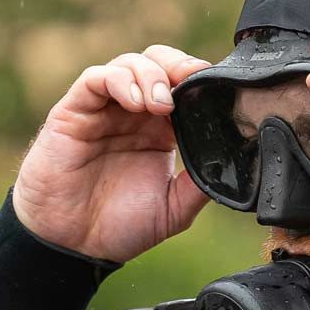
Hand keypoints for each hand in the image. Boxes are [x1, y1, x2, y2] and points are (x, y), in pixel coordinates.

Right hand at [13, 45, 210, 262]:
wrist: (73, 245)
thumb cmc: (118, 226)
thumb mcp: (174, 209)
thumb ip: (200, 185)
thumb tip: (237, 166)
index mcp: (161, 131)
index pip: (183, 88)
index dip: (200, 82)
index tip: (218, 88)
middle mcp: (133, 115)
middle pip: (159, 64)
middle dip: (178, 66)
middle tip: (191, 84)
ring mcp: (104, 110)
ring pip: (129, 64)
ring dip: (151, 76)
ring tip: (161, 104)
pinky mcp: (74, 111)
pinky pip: (95, 79)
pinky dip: (119, 81)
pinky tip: (136, 102)